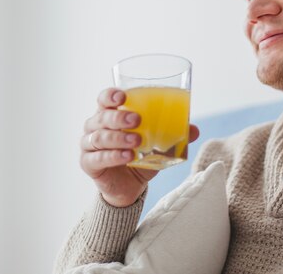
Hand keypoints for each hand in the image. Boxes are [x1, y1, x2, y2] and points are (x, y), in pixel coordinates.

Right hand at [80, 88, 199, 207]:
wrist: (129, 187)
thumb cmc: (140, 157)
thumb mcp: (159, 145)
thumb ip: (173, 135)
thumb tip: (194, 130)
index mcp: (109, 115)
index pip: (103, 99)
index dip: (110, 95)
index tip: (123, 96)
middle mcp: (95, 127)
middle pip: (101, 117)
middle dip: (118, 117)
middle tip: (137, 120)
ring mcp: (89, 146)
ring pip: (99, 137)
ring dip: (118, 138)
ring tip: (137, 141)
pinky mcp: (88, 164)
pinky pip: (97, 158)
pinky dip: (113, 156)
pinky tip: (127, 157)